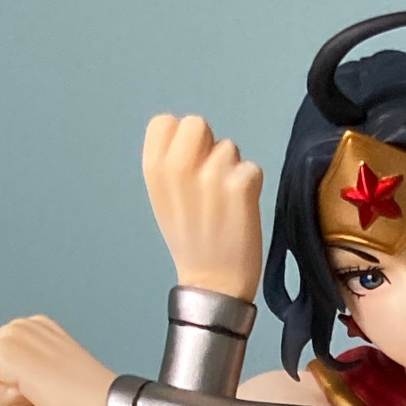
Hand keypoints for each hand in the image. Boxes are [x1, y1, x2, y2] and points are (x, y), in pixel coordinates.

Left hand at [0, 316, 113, 405]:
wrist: (108, 404)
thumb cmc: (89, 403)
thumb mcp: (50, 392)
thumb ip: (25, 392)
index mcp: (36, 330)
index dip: (20, 393)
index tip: (52, 393)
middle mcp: (23, 325)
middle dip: (11, 395)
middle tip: (48, 396)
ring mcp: (14, 334)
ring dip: (11, 398)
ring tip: (44, 394)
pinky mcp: (8, 350)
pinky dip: (8, 400)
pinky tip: (38, 394)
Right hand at [142, 114, 263, 301]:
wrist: (213, 283)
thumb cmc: (190, 240)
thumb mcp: (163, 198)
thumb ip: (170, 163)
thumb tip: (191, 138)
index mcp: (154, 168)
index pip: (165, 122)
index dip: (182, 139)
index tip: (190, 164)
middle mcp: (178, 165)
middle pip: (198, 123)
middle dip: (209, 147)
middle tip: (212, 181)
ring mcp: (211, 174)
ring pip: (229, 148)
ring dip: (232, 171)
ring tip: (226, 204)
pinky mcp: (240, 186)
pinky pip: (252, 168)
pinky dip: (252, 187)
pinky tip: (241, 211)